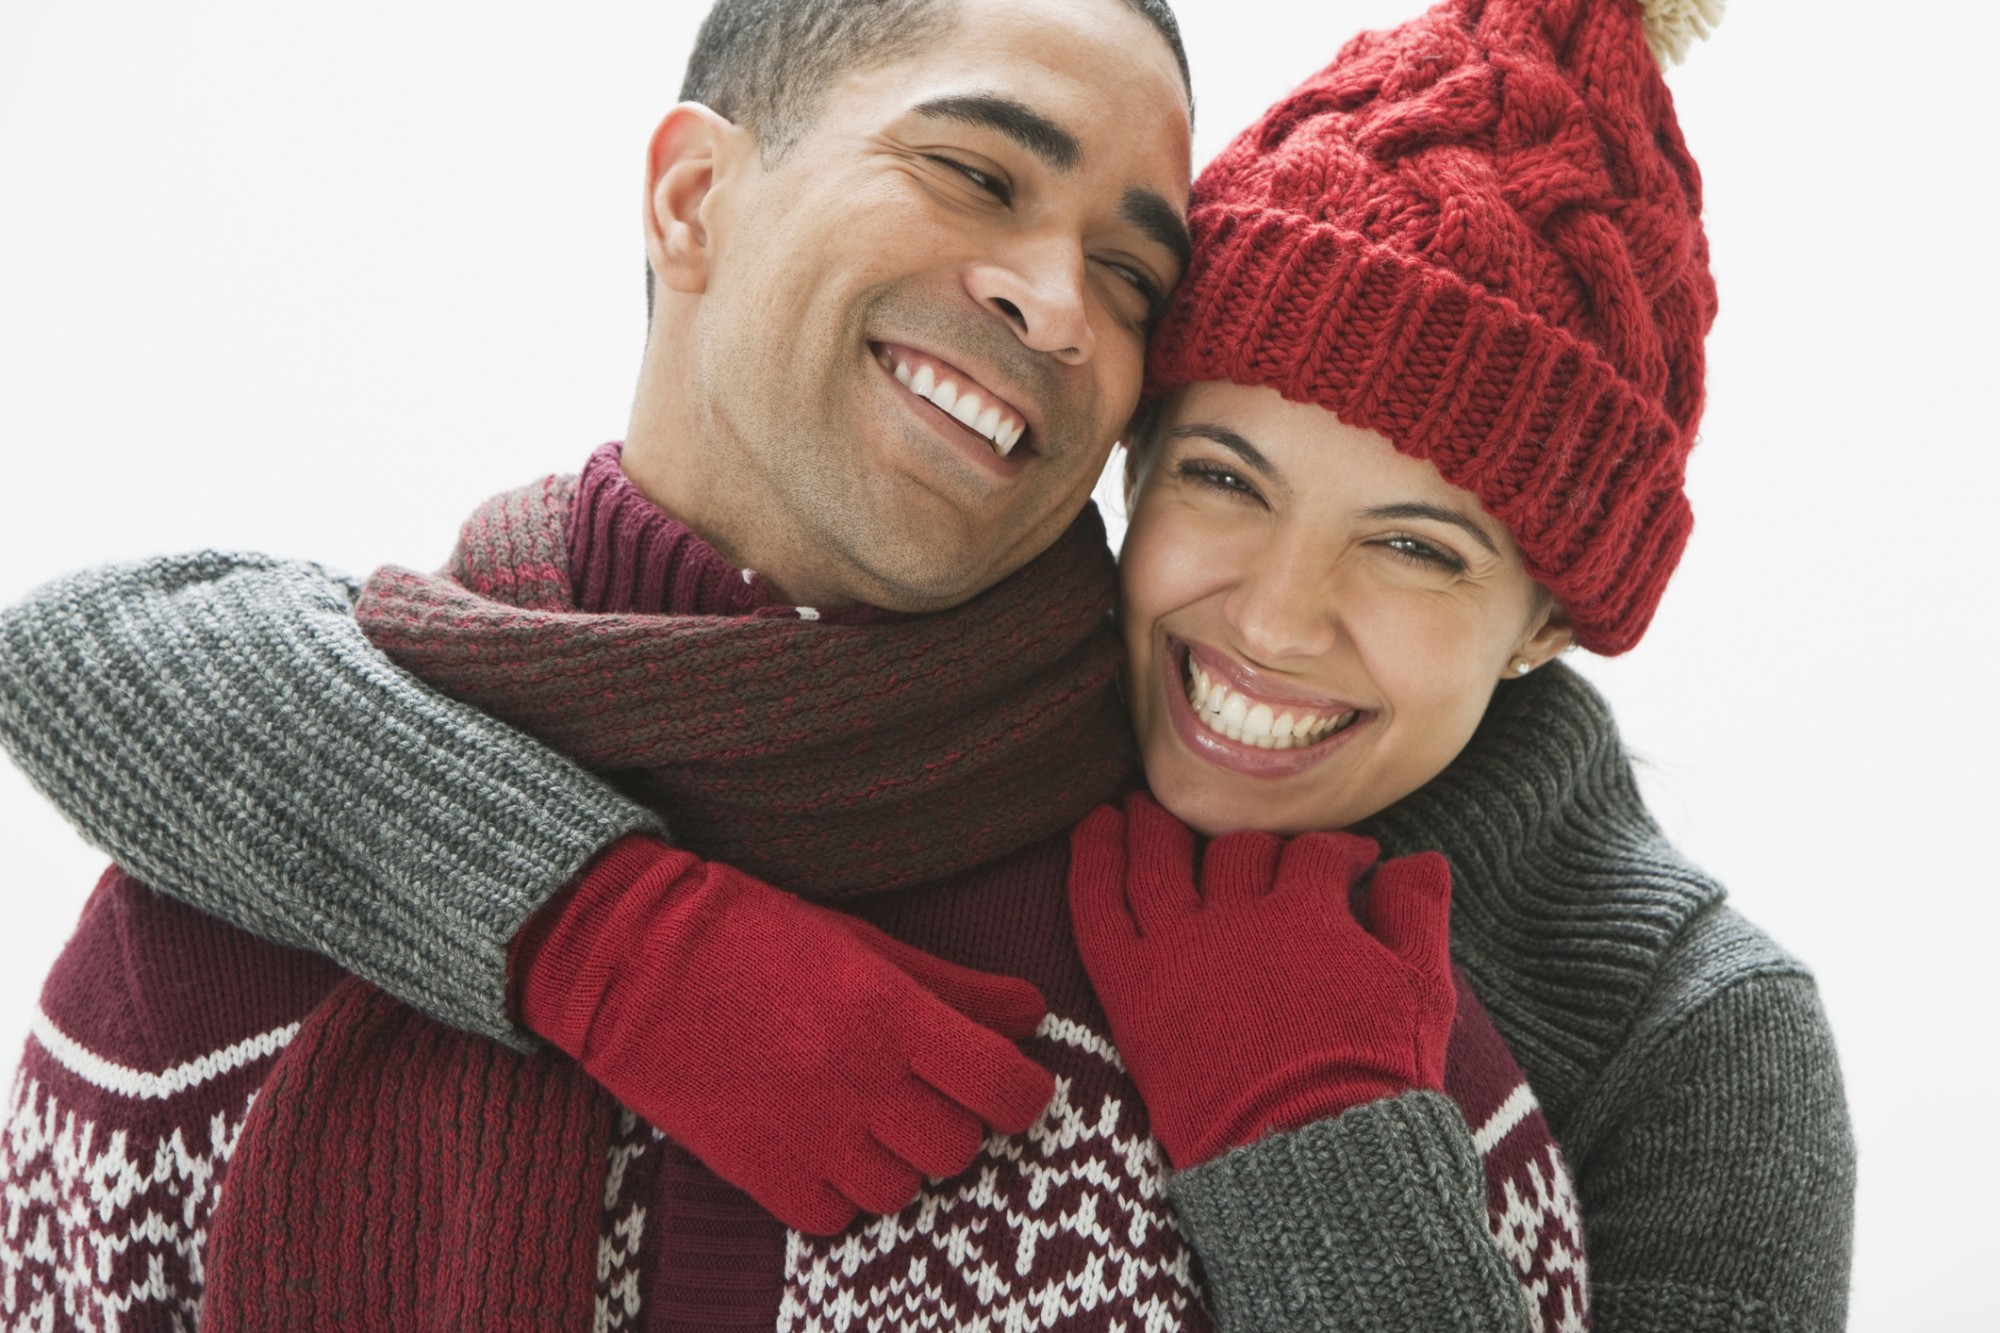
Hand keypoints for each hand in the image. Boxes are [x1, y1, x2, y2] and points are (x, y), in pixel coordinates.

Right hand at [515, 835, 1055, 1233]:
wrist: (630, 958)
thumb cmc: (752, 934)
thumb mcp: (861, 942)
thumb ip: (953, 985)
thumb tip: (1033, 1013)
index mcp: (891, 1012)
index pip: (1005, 1087)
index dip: (1022, 1093)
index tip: (1010, 1083)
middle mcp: (859, 1080)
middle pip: (958, 1147)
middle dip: (954, 1123)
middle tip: (923, 1092)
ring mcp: (807, 1132)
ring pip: (902, 1190)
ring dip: (897, 1160)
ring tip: (864, 1116)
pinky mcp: (756, 1170)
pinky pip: (834, 1218)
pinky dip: (838, 1192)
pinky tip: (820, 1146)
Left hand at [1068, 792, 1453, 1169]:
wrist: (1314, 1159)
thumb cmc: (1375, 1083)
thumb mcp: (1423, 992)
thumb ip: (1418, 915)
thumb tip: (1423, 858)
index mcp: (1309, 915)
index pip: (1316, 855)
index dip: (1337, 852)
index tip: (1349, 862)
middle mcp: (1240, 918)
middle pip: (1237, 853)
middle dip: (1253, 847)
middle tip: (1250, 853)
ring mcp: (1180, 950)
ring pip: (1160, 860)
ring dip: (1154, 826)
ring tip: (1147, 807)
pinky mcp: (1132, 990)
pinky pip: (1099, 907)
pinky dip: (1093, 859)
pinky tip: (1095, 826)